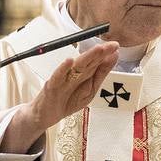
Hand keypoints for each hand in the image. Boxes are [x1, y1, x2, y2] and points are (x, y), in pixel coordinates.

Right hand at [1, 43, 118, 152]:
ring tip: (98, 50)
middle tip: (111, 45)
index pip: (96, 62)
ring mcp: (62, 79)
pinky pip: (57, 77)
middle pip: (88, 62)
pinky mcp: (51, 87)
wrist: (45, 115)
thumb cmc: (67, 101)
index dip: (106, 54)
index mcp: (83, 74)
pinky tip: (69, 62)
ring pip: (75, 67)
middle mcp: (73, 74)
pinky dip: (62, 69)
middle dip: (99, 53)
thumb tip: (113, 57)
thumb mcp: (89, 90)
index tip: (116, 46)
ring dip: (86, 57)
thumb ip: (100, 74)